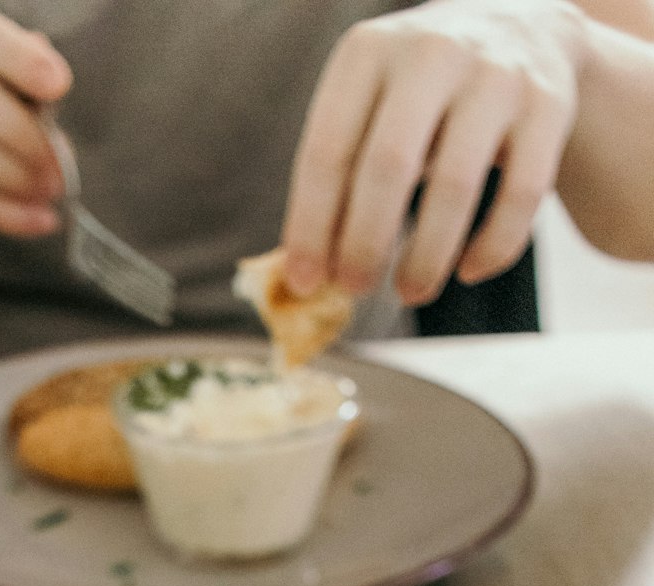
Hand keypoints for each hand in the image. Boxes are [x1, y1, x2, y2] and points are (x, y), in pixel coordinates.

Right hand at [0, 7, 71, 244]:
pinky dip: (1, 211)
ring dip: (11, 174)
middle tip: (57, 170)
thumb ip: (35, 95)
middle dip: (20, 131)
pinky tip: (35, 221)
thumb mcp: (15, 106)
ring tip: (48, 195)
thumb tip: (53, 89)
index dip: (20, 58)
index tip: (59, 87)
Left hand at [282, 0, 586, 305]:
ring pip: (455, 187)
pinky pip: (520, 196)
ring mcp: (495, 75)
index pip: (327, 151)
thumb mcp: (370, 104)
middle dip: (365, 245)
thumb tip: (308, 275)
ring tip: (410, 292)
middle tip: (355, 289)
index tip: (304, 282)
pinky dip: (492, 248)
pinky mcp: (548, 105)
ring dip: (426, 258)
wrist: (522, 25)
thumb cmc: (420, 92)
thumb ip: (338, 176)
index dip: (311, 226)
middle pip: (388, 168)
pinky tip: (468, 271)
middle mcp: (432, 52)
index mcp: (368, 51)